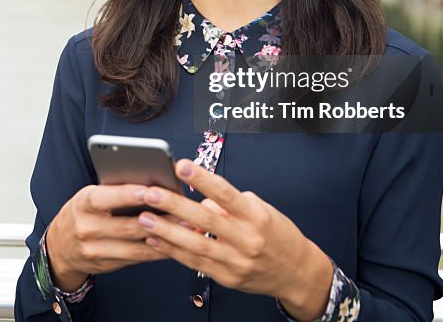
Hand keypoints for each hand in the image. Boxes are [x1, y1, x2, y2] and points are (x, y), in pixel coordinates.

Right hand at [45, 183, 169, 291]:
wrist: (59, 247)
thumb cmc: (81, 213)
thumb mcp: (89, 196)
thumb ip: (113, 192)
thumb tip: (148, 184)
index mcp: (82, 205)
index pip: (104, 199)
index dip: (128, 195)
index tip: (150, 190)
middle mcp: (86, 229)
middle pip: (126, 226)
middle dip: (157, 219)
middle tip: (181, 211)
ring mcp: (96, 251)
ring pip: (136, 247)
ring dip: (164, 239)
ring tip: (185, 228)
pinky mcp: (107, 266)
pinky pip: (137, 259)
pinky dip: (157, 251)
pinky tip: (173, 244)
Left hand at [136, 159, 332, 319]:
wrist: (297, 273)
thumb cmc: (278, 235)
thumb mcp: (262, 211)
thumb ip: (230, 205)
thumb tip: (200, 199)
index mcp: (256, 216)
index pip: (226, 193)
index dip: (202, 179)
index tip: (180, 165)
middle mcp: (247, 239)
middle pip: (206, 219)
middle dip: (174, 205)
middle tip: (150, 193)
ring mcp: (237, 261)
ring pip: (196, 244)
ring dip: (167, 230)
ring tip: (144, 217)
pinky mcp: (227, 278)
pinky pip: (196, 263)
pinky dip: (173, 251)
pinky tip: (156, 239)